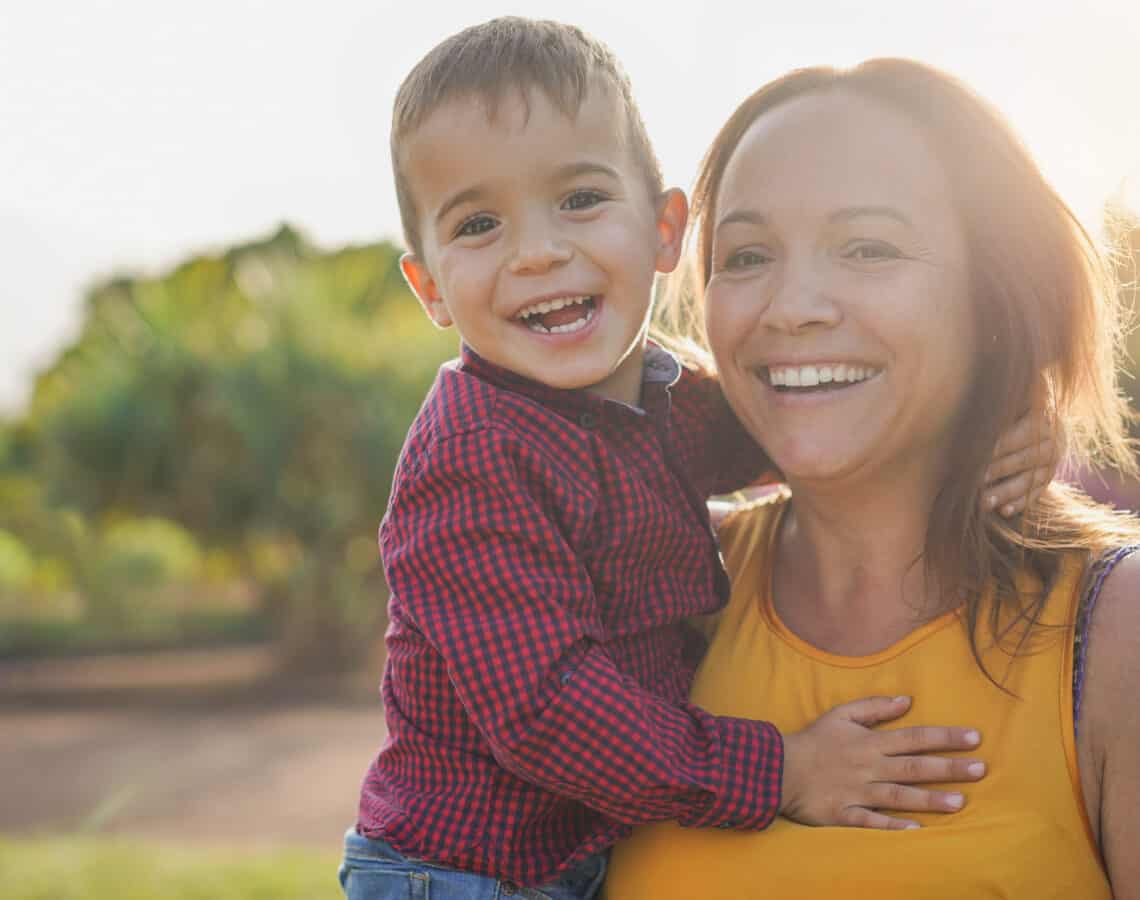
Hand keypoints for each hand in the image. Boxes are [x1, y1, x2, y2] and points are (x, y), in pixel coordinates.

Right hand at [780, 695, 984, 829]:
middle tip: (980, 769)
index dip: (944, 737)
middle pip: (913, 766)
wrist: (778, 767)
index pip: (914, 737)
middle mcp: (868, 767)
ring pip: (898, 795)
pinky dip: (892, 827)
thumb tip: (906, 700)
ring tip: (959, 802)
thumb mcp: (841, 714)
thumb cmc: (813, 740)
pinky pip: (870, 822)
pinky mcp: (843, 814)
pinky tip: (916, 832)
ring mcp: (857, 792)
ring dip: (928, 799)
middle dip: (947, 768)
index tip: (975, 738)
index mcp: (869, 742)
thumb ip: (874, 707)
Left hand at [982, 406, 1058, 517]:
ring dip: (1005, 493)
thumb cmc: (1008, 422)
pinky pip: (1034, 496)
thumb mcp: (1007, 417)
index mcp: (1040, 423)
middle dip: (999, 470)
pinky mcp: (1046, 484)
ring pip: (1028, 481)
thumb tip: (968, 427)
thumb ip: (993, 420)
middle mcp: (1050, 445)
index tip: (976, 452)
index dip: (1001, 444)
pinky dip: (1019, 504)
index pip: (1022, 433)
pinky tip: (1003, 511)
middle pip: (1024, 459)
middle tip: (975, 480)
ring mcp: (1050, 467)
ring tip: (983, 503)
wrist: (1037, 434)